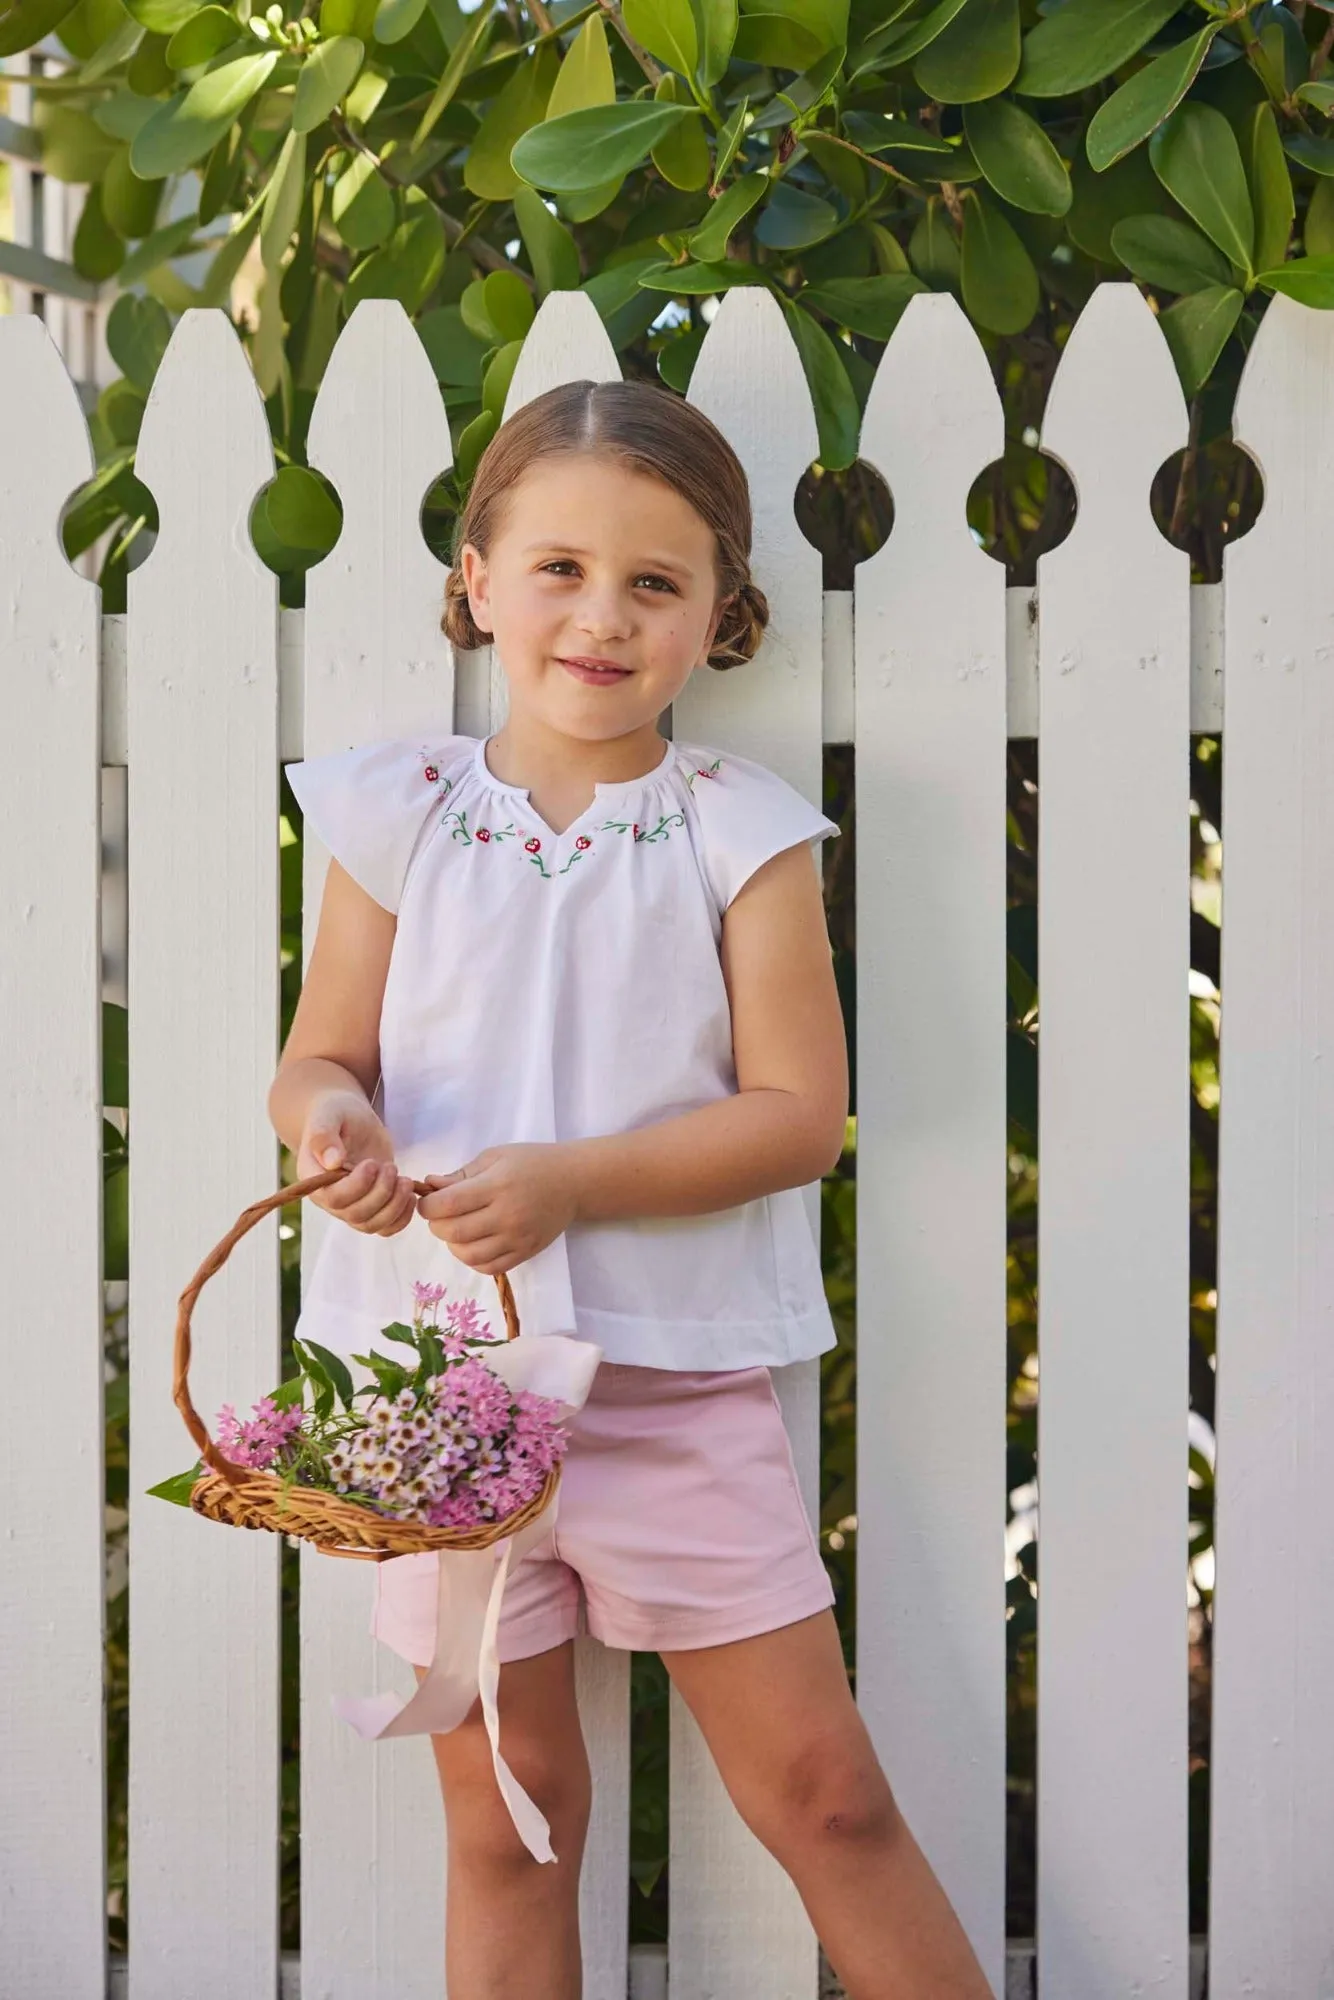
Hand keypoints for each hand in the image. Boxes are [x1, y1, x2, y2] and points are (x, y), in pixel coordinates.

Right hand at [296, 1091, 415, 1236]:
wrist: (350, 1119)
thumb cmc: (337, 1113)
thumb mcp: (329, 1115)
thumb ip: (325, 1135)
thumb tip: (332, 1161)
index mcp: (313, 1177)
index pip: (333, 1197)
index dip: (356, 1186)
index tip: (372, 1163)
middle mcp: (328, 1198)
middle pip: (355, 1215)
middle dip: (381, 1194)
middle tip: (392, 1168)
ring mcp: (350, 1206)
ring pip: (372, 1225)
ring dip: (394, 1206)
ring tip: (405, 1180)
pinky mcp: (371, 1207)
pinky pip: (386, 1227)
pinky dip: (402, 1217)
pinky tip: (410, 1195)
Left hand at [415, 1143, 579, 1273]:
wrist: (573, 1182)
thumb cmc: (532, 1162)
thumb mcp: (495, 1157)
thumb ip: (461, 1174)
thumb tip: (429, 1186)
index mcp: (497, 1185)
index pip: (448, 1205)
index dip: (427, 1206)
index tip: (427, 1201)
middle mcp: (507, 1215)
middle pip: (454, 1232)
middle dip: (436, 1224)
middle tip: (440, 1215)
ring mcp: (517, 1238)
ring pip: (468, 1255)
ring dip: (452, 1244)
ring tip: (457, 1230)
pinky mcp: (525, 1253)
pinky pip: (489, 1267)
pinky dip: (473, 1259)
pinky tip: (474, 1244)